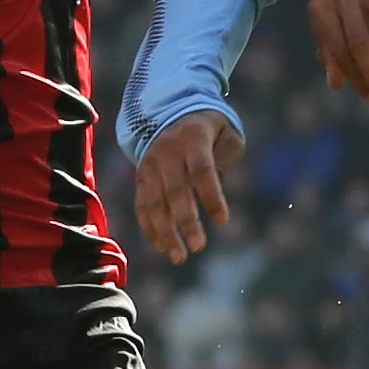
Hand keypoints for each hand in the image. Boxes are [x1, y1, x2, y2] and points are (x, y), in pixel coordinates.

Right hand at [133, 111, 245, 263]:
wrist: (171, 111)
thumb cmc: (209, 129)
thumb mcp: (227, 133)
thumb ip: (226, 157)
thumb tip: (217, 187)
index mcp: (192, 138)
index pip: (202, 171)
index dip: (212, 197)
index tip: (223, 221)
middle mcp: (167, 151)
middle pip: (175, 191)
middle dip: (186, 222)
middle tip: (199, 247)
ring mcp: (150, 164)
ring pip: (154, 203)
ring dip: (165, 232)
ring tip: (179, 257)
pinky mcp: (141, 176)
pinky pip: (142, 205)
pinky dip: (150, 227)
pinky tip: (162, 247)